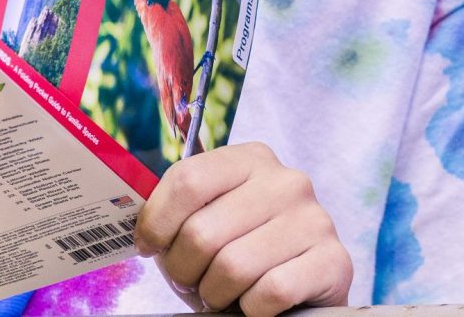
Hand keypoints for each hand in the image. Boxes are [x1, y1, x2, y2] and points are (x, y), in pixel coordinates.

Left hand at [136, 142, 352, 316]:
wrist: (292, 295)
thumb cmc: (233, 256)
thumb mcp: (200, 224)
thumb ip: (173, 211)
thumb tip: (129, 221)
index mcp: (251, 160)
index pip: (189, 180)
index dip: (157, 223)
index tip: (151, 246)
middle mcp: (288, 181)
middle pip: (203, 232)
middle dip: (185, 270)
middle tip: (195, 279)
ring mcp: (315, 219)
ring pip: (233, 267)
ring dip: (217, 294)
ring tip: (226, 291)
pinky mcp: (333, 261)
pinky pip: (269, 292)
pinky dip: (251, 310)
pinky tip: (256, 303)